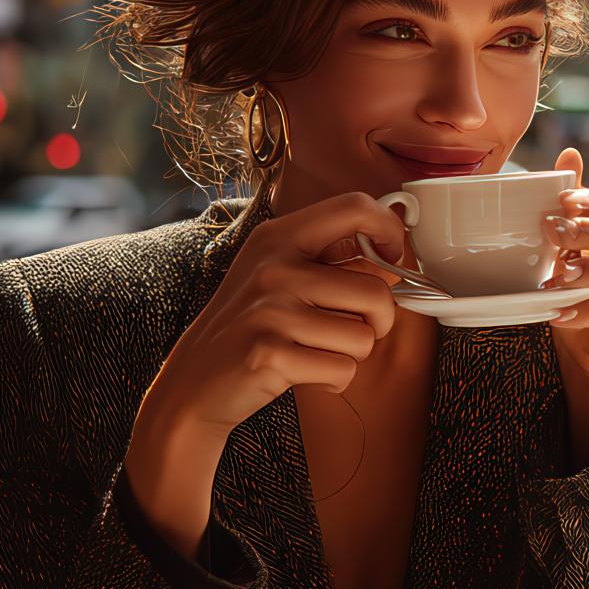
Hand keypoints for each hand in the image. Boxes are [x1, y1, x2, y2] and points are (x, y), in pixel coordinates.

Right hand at [124, 192, 402, 555]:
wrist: (194, 382)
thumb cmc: (250, 326)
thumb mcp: (277, 274)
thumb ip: (328, 258)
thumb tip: (394, 254)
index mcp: (279, 237)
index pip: (355, 206)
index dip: (389, 230)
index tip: (391, 257)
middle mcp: (274, 267)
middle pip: (375, 292)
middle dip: (379, 322)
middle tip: (353, 329)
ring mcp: (269, 311)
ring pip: (364, 337)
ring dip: (350, 354)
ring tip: (315, 351)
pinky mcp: (268, 355)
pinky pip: (342, 370)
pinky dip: (333, 380)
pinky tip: (302, 373)